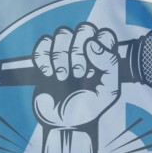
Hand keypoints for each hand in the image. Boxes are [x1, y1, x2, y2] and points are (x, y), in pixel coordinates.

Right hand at [30, 22, 120, 152]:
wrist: (62, 124)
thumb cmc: (89, 108)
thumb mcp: (109, 91)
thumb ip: (109, 64)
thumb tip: (92, 43)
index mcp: (103, 56)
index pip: (104, 33)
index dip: (99, 45)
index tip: (94, 67)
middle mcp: (85, 51)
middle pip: (83, 28)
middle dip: (78, 51)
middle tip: (78, 74)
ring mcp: (64, 53)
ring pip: (61, 33)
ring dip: (61, 56)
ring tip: (63, 78)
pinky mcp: (45, 60)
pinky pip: (41, 43)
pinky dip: (43, 57)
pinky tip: (48, 74)